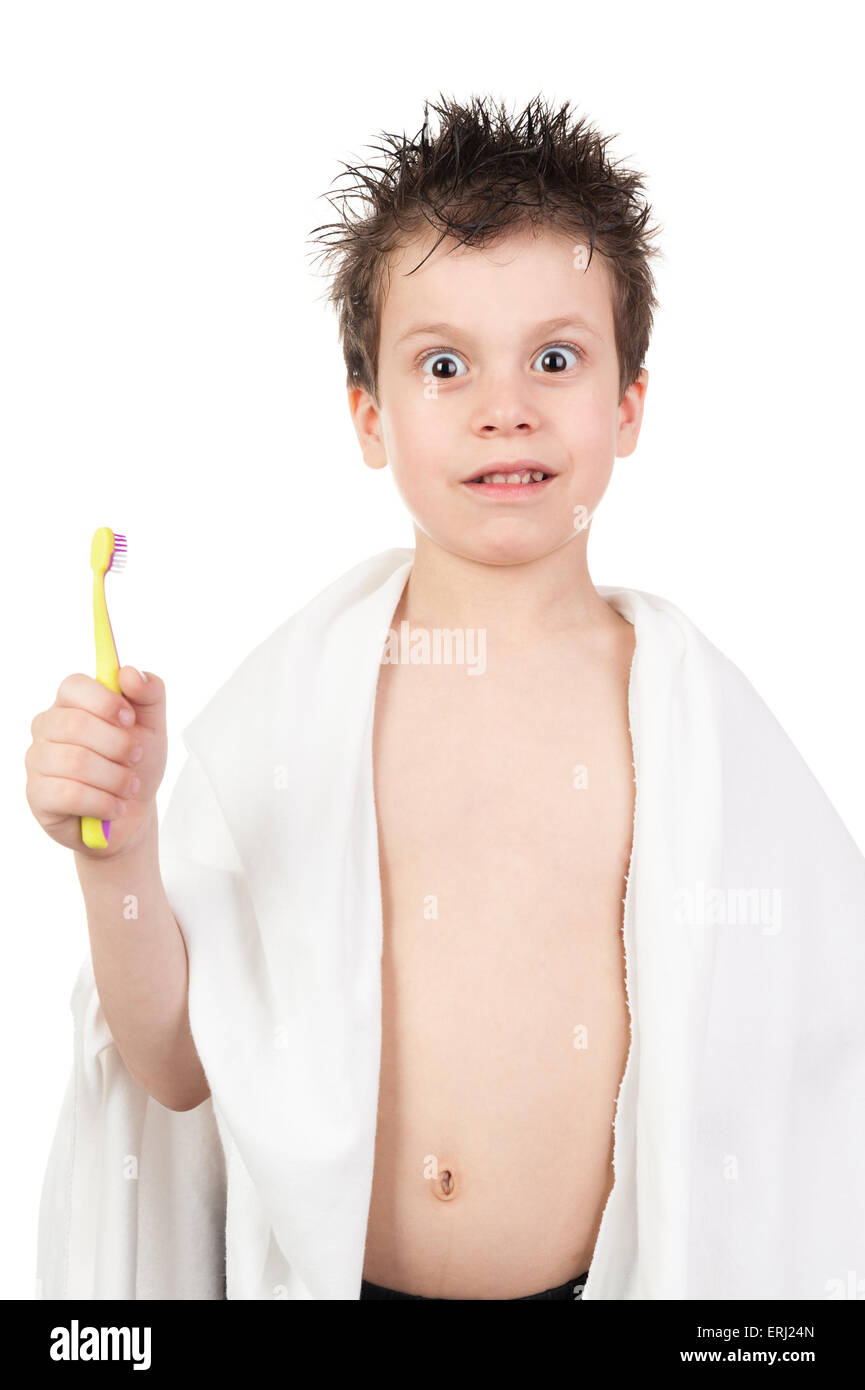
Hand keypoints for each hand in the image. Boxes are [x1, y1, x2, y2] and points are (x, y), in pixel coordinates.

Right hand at [25, 666, 167, 859]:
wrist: (133, 812)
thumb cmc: (137, 763)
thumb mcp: (153, 725)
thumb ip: (149, 692)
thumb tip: (128, 672)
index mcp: (71, 703)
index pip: (74, 686)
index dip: (105, 701)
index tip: (130, 720)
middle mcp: (47, 727)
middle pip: (75, 724)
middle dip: (118, 745)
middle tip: (136, 758)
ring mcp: (37, 761)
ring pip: (74, 762)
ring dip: (115, 778)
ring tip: (130, 787)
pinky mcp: (37, 795)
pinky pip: (69, 795)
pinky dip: (103, 802)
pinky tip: (115, 806)